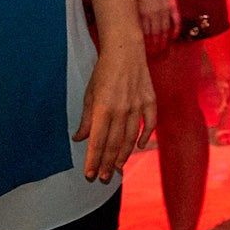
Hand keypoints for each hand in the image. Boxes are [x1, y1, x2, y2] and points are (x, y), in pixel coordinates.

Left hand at [76, 36, 155, 181]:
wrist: (125, 50)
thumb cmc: (104, 72)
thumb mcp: (90, 94)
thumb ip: (86, 118)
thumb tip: (80, 138)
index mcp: (102, 108)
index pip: (97, 141)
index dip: (93, 160)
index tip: (89, 174)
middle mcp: (121, 109)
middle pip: (113, 143)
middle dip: (107, 163)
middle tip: (103, 178)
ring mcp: (137, 105)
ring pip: (130, 138)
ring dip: (123, 155)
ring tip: (117, 169)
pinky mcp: (150, 100)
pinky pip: (150, 123)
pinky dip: (145, 136)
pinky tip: (139, 147)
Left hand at [138, 0, 177, 53]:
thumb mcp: (136, 2)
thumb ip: (138, 15)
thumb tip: (135, 27)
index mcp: (143, 13)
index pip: (144, 32)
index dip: (145, 42)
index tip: (144, 50)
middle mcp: (153, 14)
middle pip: (154, 33)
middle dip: (154, 44)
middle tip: (154, 52)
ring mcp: (164, 11)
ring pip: (164, 30)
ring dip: (163, 40)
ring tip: (162, 48)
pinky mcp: (172, 6)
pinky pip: (175, 21)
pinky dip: (175, 30)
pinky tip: (174, 37)